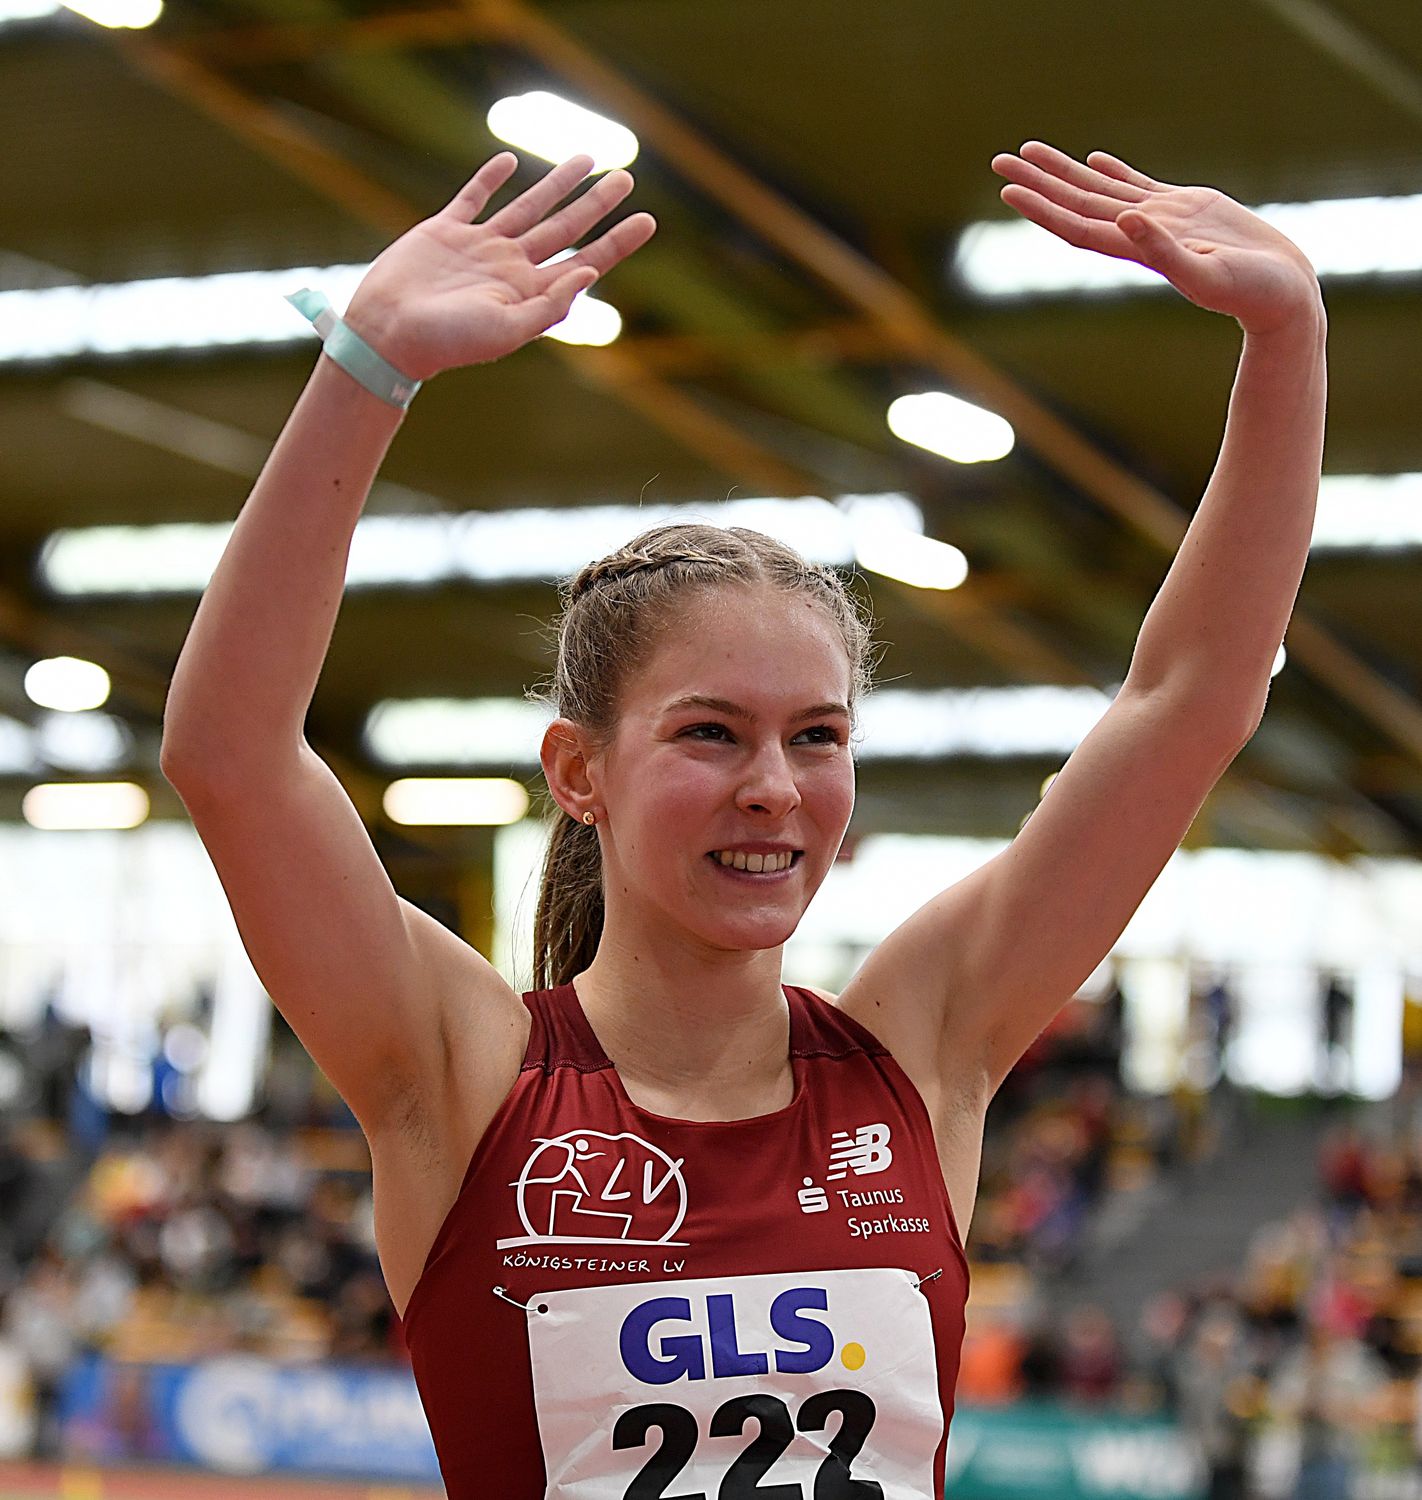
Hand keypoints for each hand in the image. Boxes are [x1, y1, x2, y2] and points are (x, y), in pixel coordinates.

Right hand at [343, 153, 656, 380]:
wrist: (388, 332)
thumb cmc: (448, 341)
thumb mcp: (507, 330)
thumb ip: (549, 305)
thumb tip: (588, 271)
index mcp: (530, 291)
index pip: (586, 260)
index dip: (618, 241)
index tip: (648, 220)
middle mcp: (511, 267)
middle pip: (566, 227)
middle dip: (597, 203)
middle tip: (626, 178)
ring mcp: (479, 247)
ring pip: (528, 206)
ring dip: (557, 183)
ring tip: (585, 159)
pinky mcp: (444, 232)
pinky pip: (473, 199)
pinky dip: (491, 179)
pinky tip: (510, 161)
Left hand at [991, 141, 1321, 335]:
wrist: (1283, 295)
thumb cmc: (1249, 294)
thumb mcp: (1206, 272)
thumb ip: (1165, 251)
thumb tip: (1128, 220)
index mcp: (1138, 250)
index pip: (1076, 225)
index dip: (1042, 208)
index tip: (1009, 190)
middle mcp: (1140, 234)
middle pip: (1077, 203)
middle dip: (1039, 181)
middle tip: (1001, 159)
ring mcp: (1161, 219)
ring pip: (1102, 190)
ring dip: (1066, 172)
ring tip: (1031, 151)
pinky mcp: (1187, 208)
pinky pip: (1139, 185)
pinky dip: (1113, 172)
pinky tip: (1093, 161)